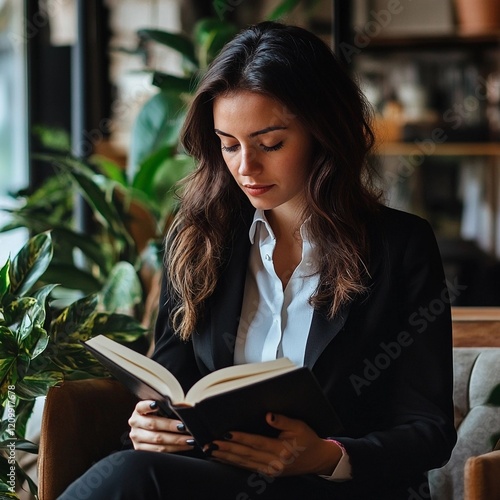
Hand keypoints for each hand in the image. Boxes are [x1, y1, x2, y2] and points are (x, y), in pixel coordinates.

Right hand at [128, 400, 194, 452]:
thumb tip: (185, 407)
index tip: (157, 404)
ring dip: (176, 440)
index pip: (141, 406)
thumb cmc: (157, 417)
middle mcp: (135, 423)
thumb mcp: (160, 410)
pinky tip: (185, 445)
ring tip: (189, 439)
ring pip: (157, 439)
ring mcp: (136, 437)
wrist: (146, 431)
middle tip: (184, 426)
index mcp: (139, 411)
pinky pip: (159, 451)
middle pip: (153, 424)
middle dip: (170, 426)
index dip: (148, 405)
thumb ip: (169, 408)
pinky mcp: (140, 450)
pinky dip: (174, 448)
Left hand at [205, 413, 342, 476]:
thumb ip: (283, 420)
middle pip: (246, 455)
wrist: (318, 459)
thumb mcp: (299, 426)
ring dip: (226, 457)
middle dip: (227, 449)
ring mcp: (270, 470)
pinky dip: (234, 462)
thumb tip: (268, 415)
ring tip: (211, 451)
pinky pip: (247, 467)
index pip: (257, 443)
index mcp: (282, 450)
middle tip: (211, 444)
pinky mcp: (268, 472)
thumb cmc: (308, 439)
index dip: (241, 438)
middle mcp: (274, 463)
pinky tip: (223, 458)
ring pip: (244, 463)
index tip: (226, 433)